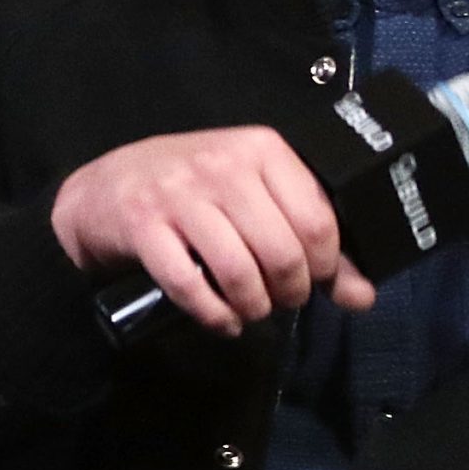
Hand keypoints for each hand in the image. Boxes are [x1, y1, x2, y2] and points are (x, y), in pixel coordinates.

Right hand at [50, 127, 374, 337]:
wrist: (105, 188)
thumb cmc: (192, 190)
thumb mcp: (255, 198)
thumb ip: (311, 241)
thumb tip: (363, 296)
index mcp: (261, 148)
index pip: (318, 218)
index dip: (325, 265)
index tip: (312, 279)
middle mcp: (221, 165)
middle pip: (282, 251)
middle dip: (289, 292)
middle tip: (280, 300)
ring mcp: (178, 195)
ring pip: (238, 271)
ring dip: (252, 308)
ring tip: (251, 311)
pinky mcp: (143, 226)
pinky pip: (190, 286)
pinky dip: (214, 316)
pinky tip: (222, 321)